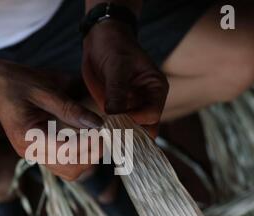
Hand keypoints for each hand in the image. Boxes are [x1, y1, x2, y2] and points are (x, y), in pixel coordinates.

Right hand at [0, 57, 102, 180]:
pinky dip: (78, 156)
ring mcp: (33, 154)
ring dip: (87, 159)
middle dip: (91, 156)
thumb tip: (97, 123)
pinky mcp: (38, 151)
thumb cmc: (16, 82)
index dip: (89, 146)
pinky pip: (63, 164)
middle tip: (104, 135)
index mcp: (28, 137)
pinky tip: (85, 139)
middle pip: (71, 170)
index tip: (104, 131)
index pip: (66, 153)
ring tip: (97, 137)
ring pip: (68, 171)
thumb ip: (70, 108)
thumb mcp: (45, 89)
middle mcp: (30, 151)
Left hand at [82, 20, 168, 137]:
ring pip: (130, 131)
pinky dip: (107, 132)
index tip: (117, 121)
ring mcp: (132, 107)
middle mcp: (147, 101)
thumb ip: (117, 90)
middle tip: (111, 139)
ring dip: (118, 137)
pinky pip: (115, 126)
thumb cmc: (114, 46)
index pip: (152, 115)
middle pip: (144, 128)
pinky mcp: (117, 110)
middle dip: (130, 136)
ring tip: (103, 138)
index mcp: (156, 89)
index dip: (136, 121)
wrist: (100, 39)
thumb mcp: (117, 65)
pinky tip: (97, 134)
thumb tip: (114, 114)